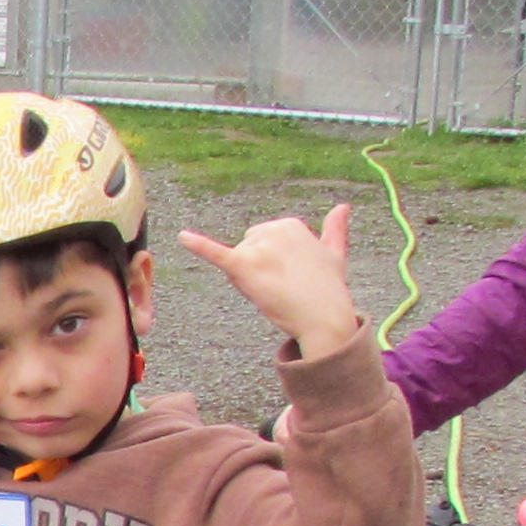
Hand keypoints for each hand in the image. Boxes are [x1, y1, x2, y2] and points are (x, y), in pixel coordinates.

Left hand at [179, 204, 369, 358]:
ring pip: (236, 262)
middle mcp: (272, 229)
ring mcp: (258, 247)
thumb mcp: (334, 253)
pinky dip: (198, 245)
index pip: (261, 243)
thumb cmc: (330, 289)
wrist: (324, 318)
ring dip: (247, 279)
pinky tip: (182, 237)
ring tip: (274, 291)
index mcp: (289, 224)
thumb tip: (343, 206)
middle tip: (282, 287)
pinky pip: (216, 253)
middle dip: (257, 269)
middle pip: (246, 250)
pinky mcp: (244, 265)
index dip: (271, 265)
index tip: (291, 278)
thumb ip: (335, 229)